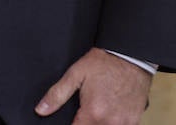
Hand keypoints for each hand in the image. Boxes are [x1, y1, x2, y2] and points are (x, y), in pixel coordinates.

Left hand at [35, 47, 151, 122]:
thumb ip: (56, 95)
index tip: (70, 119)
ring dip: (98, 123)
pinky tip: (108, 113)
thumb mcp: (74, 75)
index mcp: (94, 112)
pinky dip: (111, 123)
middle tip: (83, 110)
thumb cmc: (103, 64)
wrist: (129, 57)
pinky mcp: (134, 121)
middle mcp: (111, 122)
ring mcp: (125, 123)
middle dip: (84, 123)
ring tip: (96, 110)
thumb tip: (41, 110)